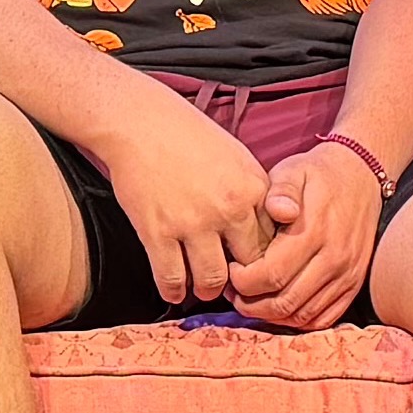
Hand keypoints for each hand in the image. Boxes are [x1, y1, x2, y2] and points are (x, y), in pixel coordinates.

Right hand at [90, 96, 282, 307]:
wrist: (141, 122)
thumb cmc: (188, 135)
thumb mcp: (238, 158)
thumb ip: (254, 194)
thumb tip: (267, 227)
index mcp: (253, 188)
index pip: (271, 242)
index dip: (262, 259)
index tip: (250, 265)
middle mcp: (229, 209)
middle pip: (248, 266)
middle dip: (240, 281)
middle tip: (230, 284)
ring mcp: (193, 223)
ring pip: (211, 281)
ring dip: (207, 290)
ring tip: (202, 287)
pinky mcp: (158, 232)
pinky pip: (172, 279)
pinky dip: (174, 291)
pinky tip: (174, 289)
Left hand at [229, 135, 385, 329]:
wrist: (362, 176)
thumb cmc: (319, 175)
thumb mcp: (294, 171)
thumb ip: (281, 190)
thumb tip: (276, 210)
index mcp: (314, 232)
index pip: (270, 275)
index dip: (241, 281)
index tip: (230, 269)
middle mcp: (333, 259)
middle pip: (283, 302)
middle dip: (249, 303)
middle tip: (233, 291)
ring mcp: (346, 275)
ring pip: (301, 315)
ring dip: (270, 315)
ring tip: (252, 298)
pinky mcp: (354, 284)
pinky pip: (323, 318)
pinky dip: (297, 320)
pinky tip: (279, 307)